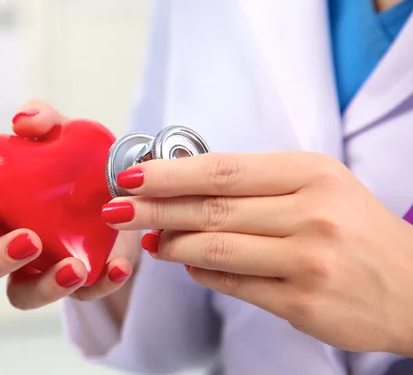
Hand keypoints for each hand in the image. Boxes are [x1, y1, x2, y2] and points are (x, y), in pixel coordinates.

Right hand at [0, 100, 140, 309]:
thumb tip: (23, 123)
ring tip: (73, 266)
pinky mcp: (74, 284)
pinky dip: (99, 284)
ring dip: (43, 287)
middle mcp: (0, 245)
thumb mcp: (62, 134)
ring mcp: (35, 270)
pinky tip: (117, 267)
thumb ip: (42, 120)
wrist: (124, 184)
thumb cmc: (73, 161)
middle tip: (28, 239)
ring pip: (19, 296)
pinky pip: (80, 297)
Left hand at [102, 151, 412, 354]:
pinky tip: (187, 263)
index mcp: (311, 173)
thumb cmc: (355, 228)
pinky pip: (232, 284)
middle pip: (211, 209)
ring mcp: (307, 261)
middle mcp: (311, 214)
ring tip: (151, 239)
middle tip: (118, 209)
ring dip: (173, 244)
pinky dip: (201, 272)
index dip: (170, 174)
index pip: (223, 170)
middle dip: (155, 209)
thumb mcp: (317, 185)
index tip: (131, 176)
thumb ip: (256, 184)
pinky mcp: (302, 303)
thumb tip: (185, 189)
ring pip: (215, 250)